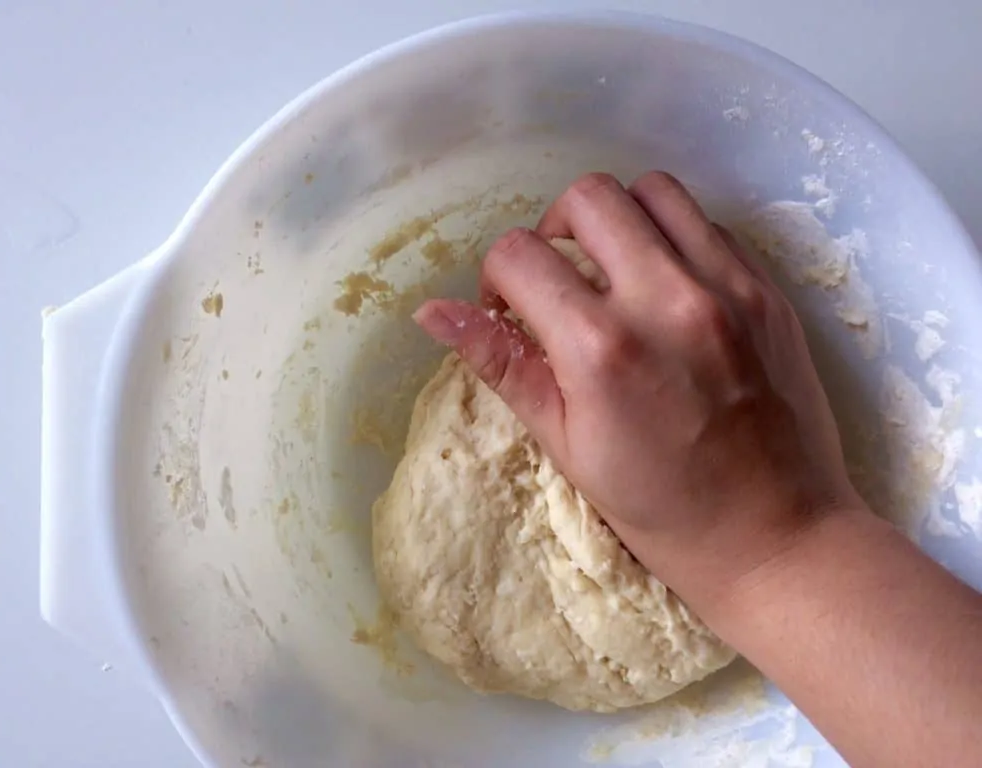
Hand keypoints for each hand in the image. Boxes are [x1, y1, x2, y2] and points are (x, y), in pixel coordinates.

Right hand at [413, 171, 864, 605]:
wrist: (777, 537)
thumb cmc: (660, 510)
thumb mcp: (565, 445)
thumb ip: (503, 364)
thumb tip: (430, 312)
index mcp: (601, 349)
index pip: (520, 256)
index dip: (497, 279)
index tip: (511, 311)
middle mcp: (666, 299)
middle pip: (588, 196)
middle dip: (553, 229)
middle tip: (560, 280)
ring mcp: (729, 287)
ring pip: (654, 190)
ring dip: (618, 219)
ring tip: (615, 272)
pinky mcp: (769, 290)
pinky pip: (709, 224)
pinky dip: (674, 240)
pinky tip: (669, 290)